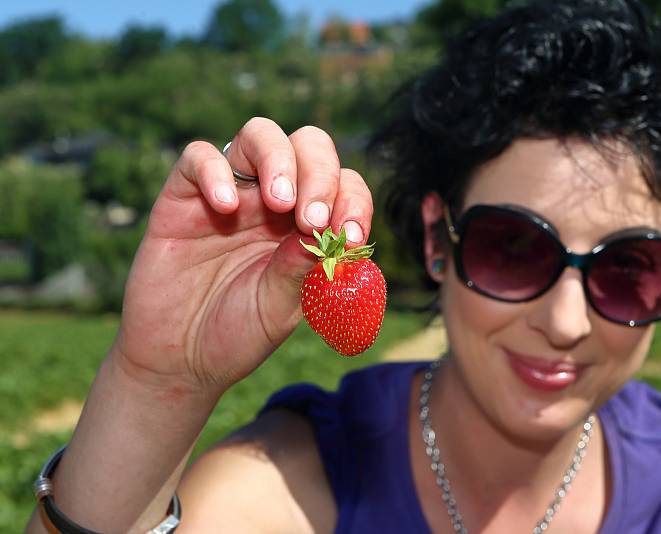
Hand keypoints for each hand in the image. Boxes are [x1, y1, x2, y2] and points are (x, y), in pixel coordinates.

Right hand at [111, 118, 373, 396]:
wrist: (179, 360)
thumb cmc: (237, 332)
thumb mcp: (279, 307)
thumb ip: (300, 268)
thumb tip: (327, 231)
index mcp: (306, 224)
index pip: (343, 185)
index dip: (353, 202)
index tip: (349, 238)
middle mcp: (272, 200)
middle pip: (308, 146)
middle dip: (320, 174)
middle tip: (311, 219)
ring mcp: (230, 193)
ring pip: (260, 134)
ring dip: (278, 159)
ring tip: (280, 202)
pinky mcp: (183, 196)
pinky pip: (198, 156)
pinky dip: (214, 171)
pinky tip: (225, 208)